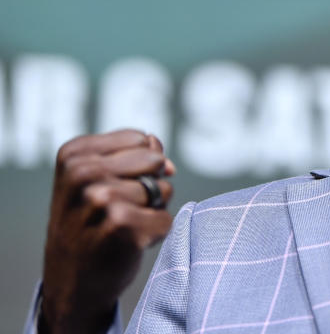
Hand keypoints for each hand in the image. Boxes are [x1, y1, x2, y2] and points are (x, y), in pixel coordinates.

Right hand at [39, 130, 174, 333]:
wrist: (70, 283)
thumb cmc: (89, 224)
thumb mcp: (97, 180)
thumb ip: (134, 154)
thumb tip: (165, 158)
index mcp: (74, 154)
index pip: (142, 139)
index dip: (140, 165)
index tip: (111, 188)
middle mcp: (83, 173)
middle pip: (154, 161)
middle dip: (148, 186)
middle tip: (117, 211)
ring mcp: (101, 199)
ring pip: (163, 190)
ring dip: (151, 211)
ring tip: (119, 228)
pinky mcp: (121, 225)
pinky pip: (166, 218)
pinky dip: (155, 233)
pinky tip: (127, 245)